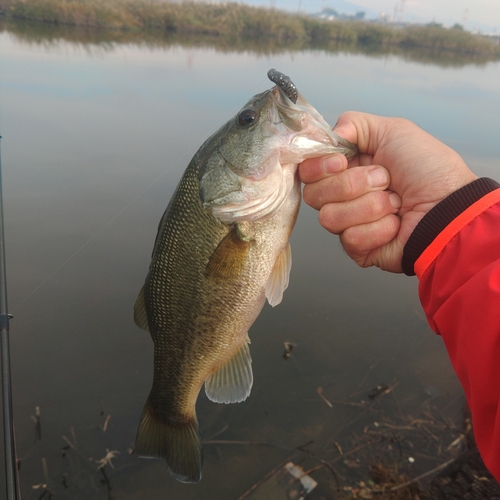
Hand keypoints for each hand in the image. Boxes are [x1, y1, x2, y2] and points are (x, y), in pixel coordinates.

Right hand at [299, 112, 477, 272]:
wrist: (449, 208)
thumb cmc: (429, 170)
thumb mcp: (394, 131)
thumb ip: (353, 124)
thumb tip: (325, 136)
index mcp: (346, 168)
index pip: (308, 170)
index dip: (319, 166)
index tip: (341, 162)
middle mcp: (343, 195)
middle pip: (314, 194)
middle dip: (352, 184)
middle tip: (384, 180)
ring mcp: (349, 223)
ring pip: (329, 218)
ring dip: (370, 207)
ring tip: (396, 204)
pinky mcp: (357, 248)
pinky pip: (350, 239)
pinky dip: (379, 229)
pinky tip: (396, 224)